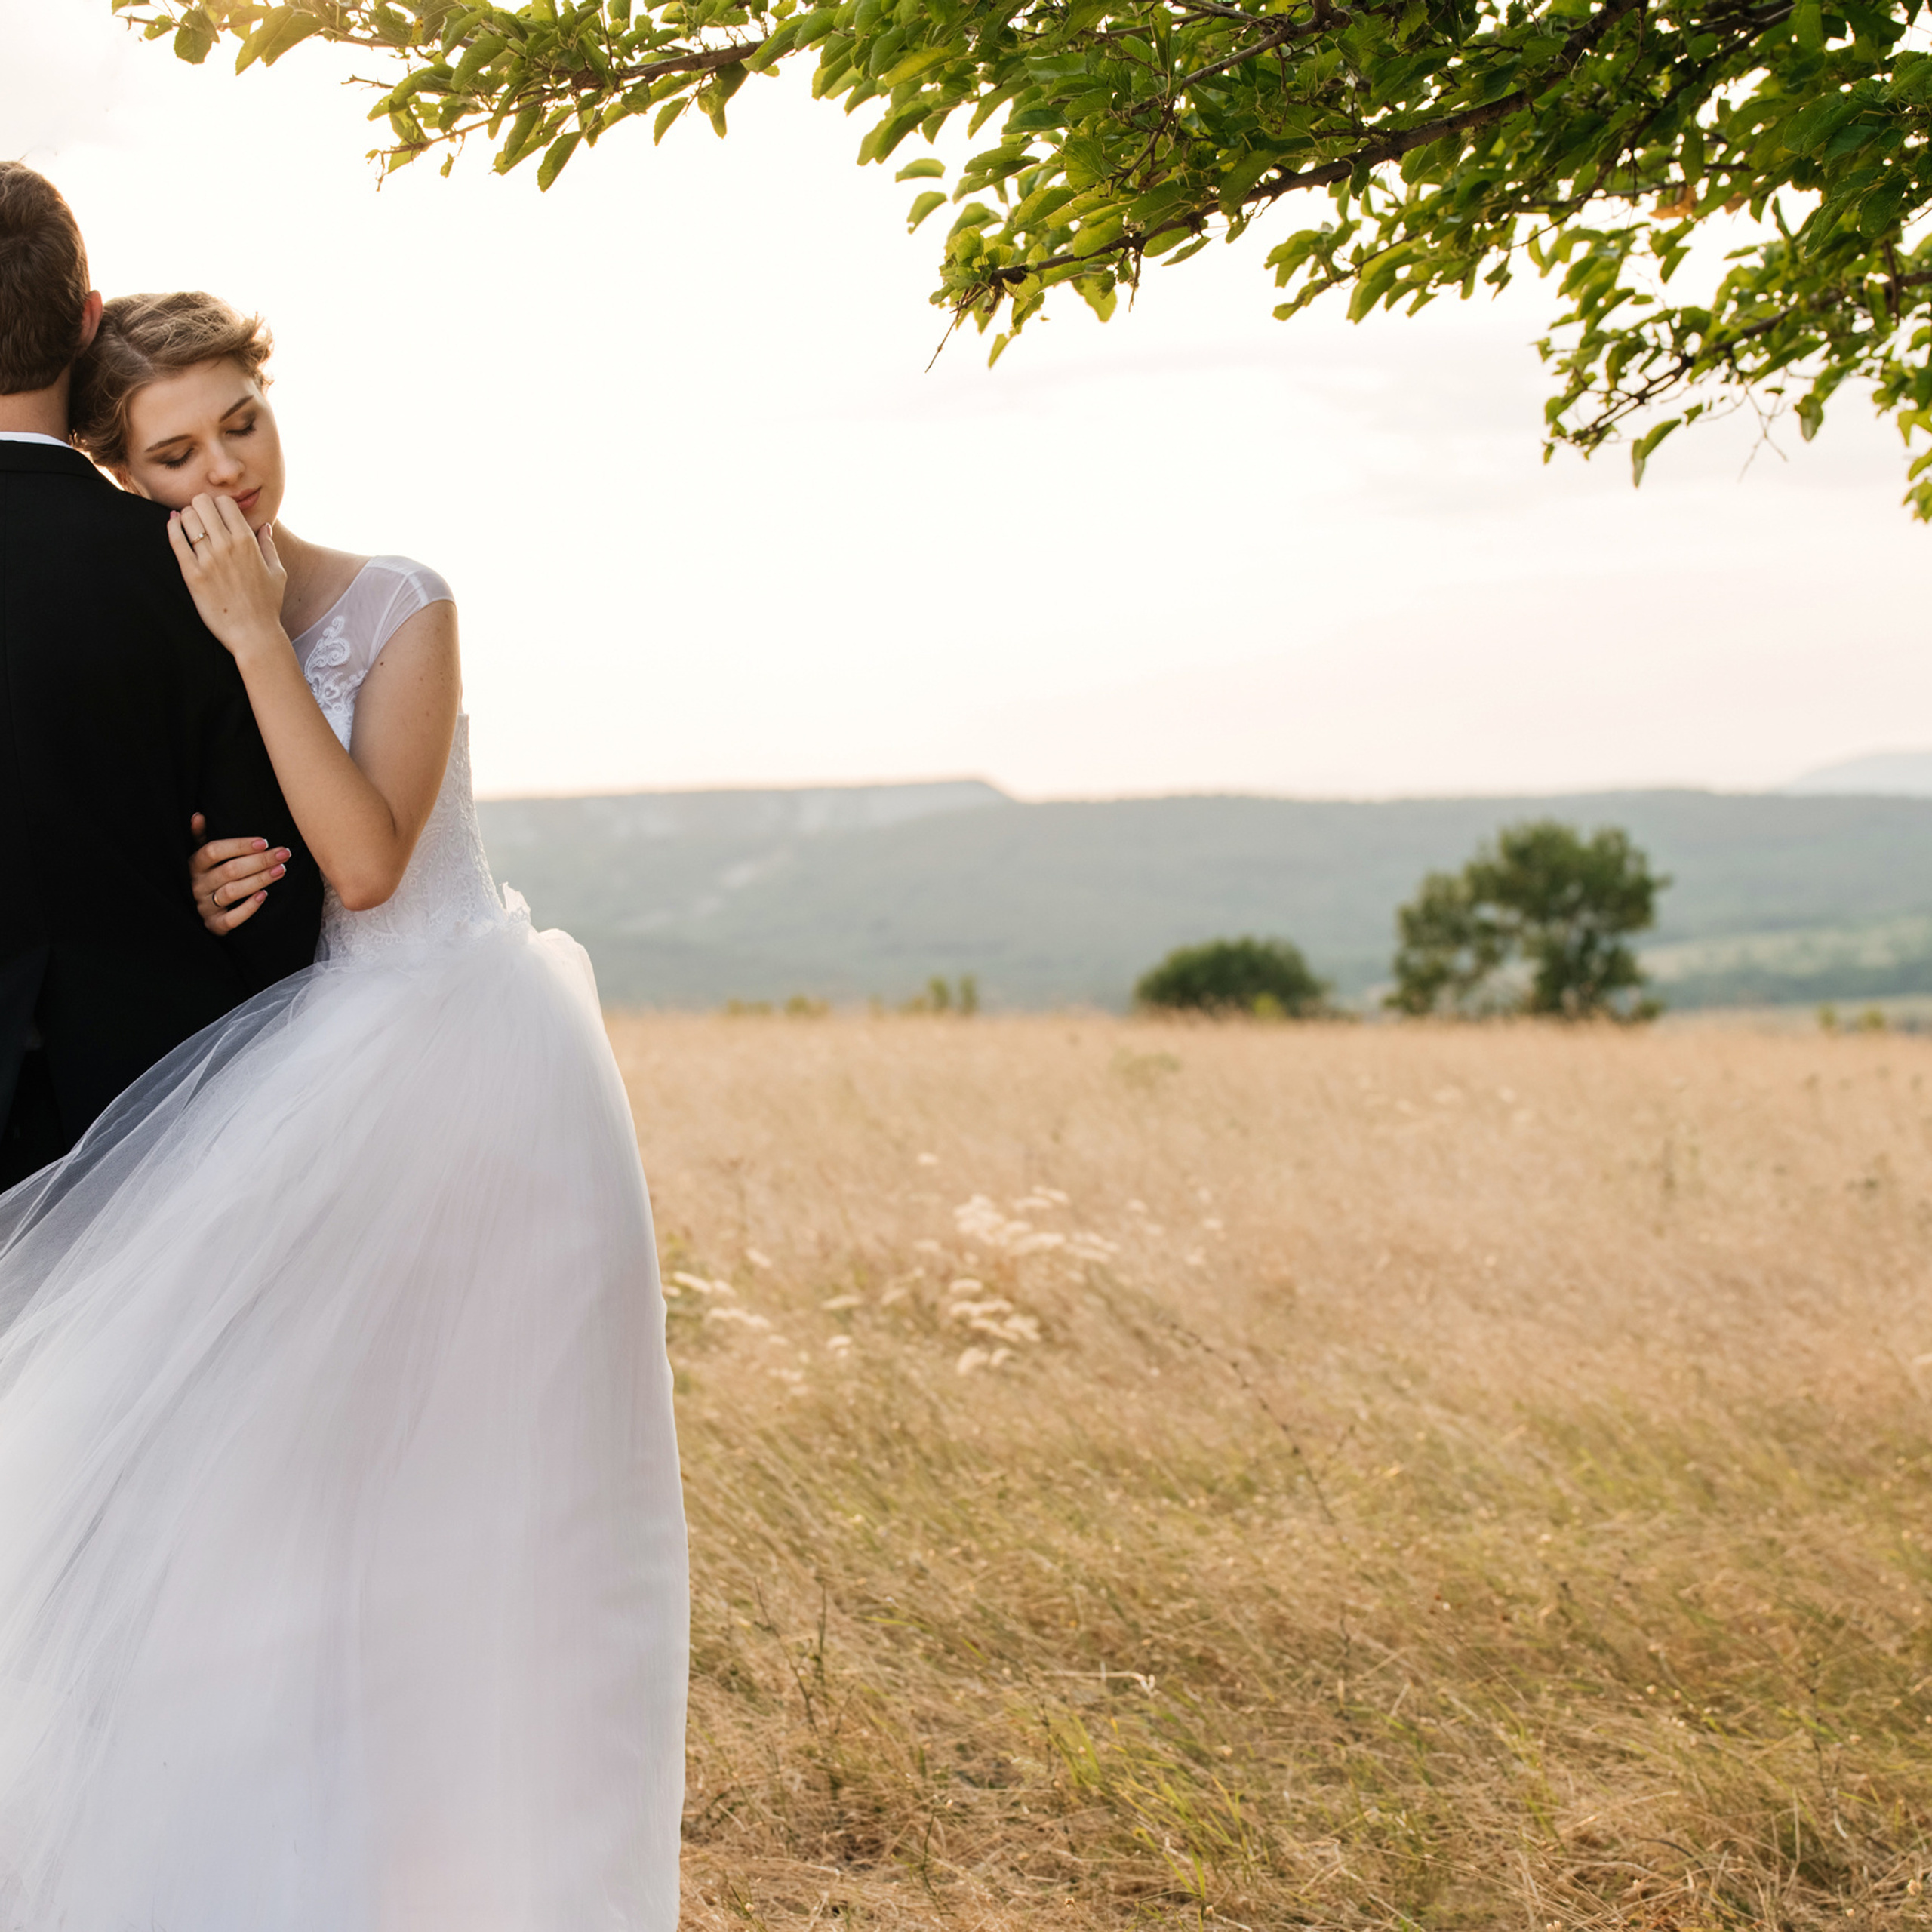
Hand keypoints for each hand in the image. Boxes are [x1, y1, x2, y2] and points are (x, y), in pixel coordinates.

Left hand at [167, 492, 287, 666]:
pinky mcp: (192, 574)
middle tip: (200, 515)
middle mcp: (227, 546)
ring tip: (188, 523)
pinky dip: (172, 527)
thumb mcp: (277, 572)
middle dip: (199, 505)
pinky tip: (173, 525)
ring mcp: (208, 560)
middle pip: (202, 503)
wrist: (253, 634)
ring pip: (187, 518)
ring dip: (186, 515)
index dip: (219, 503)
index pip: (225, 502)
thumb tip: (264, 526)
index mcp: (248, 541)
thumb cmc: (268, 605)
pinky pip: (175, 540)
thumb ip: (269, 546)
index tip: (217, 513)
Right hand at [189, 812, 287, 934]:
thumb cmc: (207, 876)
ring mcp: (204, 906)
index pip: (213, 851)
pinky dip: (248, 908)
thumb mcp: (200, 856)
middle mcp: (197, 885)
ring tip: (281, 870)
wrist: (192, 912)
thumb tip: (198, 816)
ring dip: (259, 880)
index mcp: (194, 865)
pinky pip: (230, 920)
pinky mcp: (213, 925)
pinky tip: (264, 896)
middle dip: (259, 861)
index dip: (239, 846)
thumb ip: (200, 837)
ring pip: (232, 892)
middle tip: (284, 854)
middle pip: (229, 871)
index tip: (264, 842)